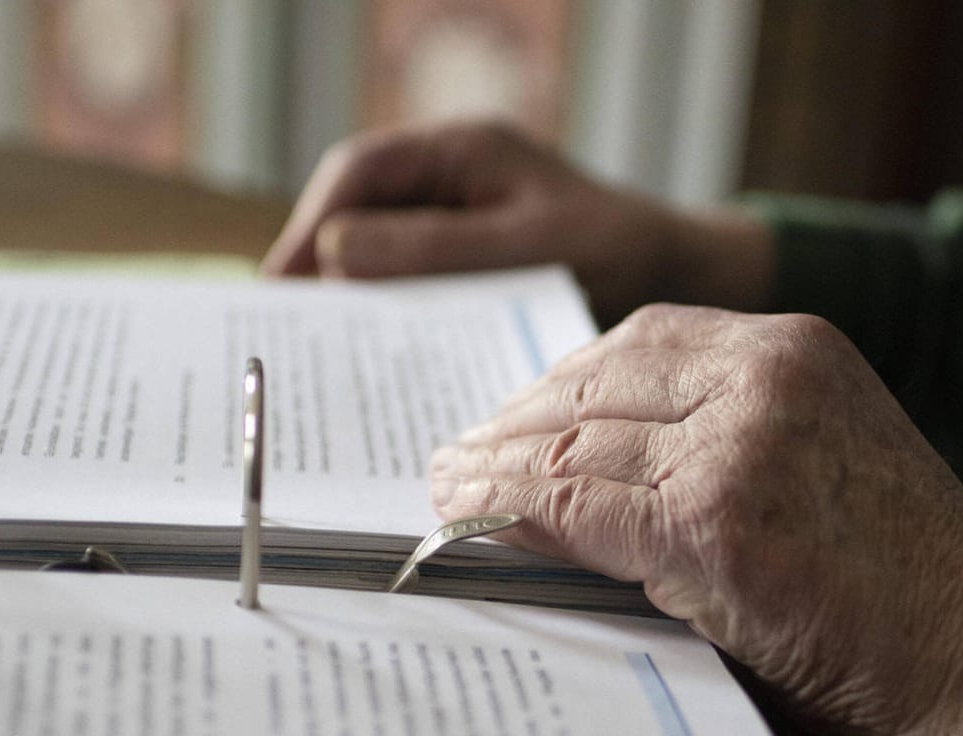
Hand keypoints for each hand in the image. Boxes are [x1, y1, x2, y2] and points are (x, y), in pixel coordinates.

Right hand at [262, 121, 774, 325]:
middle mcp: (454, 176)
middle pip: (359, 210)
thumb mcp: (528, 249)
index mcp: (463, 150)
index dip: (312, 227)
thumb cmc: (618, 250)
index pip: (360, 173)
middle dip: (321, 265)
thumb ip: (436, 249)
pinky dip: (397, 315)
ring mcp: (462, 218)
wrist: (682, 274)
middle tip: (288, 331)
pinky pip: (419, 282)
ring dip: (354, 295)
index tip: (281, 286)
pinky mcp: (475, 261)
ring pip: (383, 249)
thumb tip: (337, 253)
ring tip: (322, 353)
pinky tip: (383, 358)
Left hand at [430, 305, 962, 735]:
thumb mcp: (815, 460)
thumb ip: (716, 435)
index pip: (639, 342)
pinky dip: (518, 514)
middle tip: (463, 457)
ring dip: (499, 471)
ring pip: (575, 442)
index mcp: (796, 347)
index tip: (513, 419)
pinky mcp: (717, 519)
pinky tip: (476, 522)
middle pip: (596, 382)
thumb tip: (589, 462)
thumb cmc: (903, 577)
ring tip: (452, 490)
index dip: (560, 383)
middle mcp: (767, 373)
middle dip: (518, 423)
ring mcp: (742, 441)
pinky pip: (581, 507)